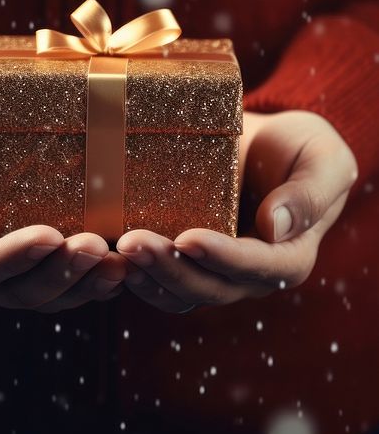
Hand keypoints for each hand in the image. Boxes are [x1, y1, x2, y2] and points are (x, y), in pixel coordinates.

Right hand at [0, 108, 127, 312]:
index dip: (17, 255)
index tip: (50, 235)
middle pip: (22, 288)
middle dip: (62, 270)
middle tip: (96, 245)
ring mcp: (5, 279)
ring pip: (49, 296)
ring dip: (85, 284)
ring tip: (119, 263)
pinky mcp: (31, 268)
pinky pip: (63, 287)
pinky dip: (91, 283)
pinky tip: (121, 271)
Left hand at [115, 109, 358, 313]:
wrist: (267, 142)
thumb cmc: (301, 147)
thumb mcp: (323, 158)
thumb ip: (310, 192)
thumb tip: (277, 226)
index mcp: (289, 256)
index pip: (255, 265)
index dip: (220, 256)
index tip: (188, 238)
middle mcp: (250, 275)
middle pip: (210, 286)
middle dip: (170, 267)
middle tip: (132, 240)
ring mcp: (215, 272)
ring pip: (180, 292)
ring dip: (147, 275)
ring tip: (117, 248)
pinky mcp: (187, 260)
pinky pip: (161, 282)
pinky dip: (137, 274)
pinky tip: (111, 254)